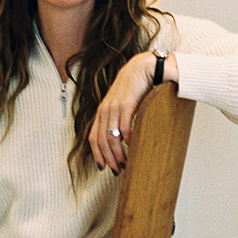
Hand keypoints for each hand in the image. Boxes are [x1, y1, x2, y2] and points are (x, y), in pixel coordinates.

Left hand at [89, 52, 177, 173]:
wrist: (144, 66)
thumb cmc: (136, 86)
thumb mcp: (123, 104)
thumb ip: (120, 118)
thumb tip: (122, 139)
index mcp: (103, 111)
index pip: (94, 137)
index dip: (97, 154)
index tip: (103, 167)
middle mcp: (105, 109)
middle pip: (101, 140)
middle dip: (108, 158)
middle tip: (117, 170)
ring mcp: (114, 106)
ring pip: (111, 137)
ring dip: (118, 153)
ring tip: (125, 163)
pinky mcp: (126, 103)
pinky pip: (124, 127)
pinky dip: (127, 139)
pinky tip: (133, 145)